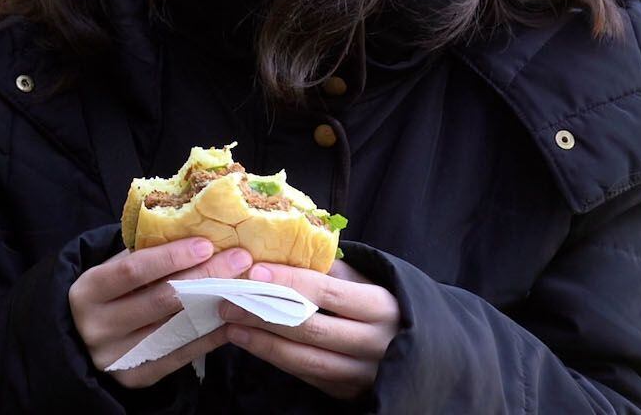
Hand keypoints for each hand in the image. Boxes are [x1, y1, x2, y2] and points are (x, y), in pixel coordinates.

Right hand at [69, 238, 253, 387]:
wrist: (81, 339)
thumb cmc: (106, 294)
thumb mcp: (109, 271)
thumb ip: (141, 257)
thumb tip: (196, 237)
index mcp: (86, 292)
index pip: (132, 271)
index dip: (171, 257)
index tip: (206, 244)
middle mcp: (97, 326)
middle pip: (161, 300)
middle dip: (204, 276)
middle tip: (239, 259)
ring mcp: (115, 356)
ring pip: (174, 328)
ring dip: (213, 305)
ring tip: (241, 286)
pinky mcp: (135, 377)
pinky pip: (179, 354)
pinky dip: (208, 336)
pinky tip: (228, 319)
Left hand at [220, 261, 399, 398]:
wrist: (414, 346)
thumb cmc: (378, 302)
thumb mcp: (365, 278)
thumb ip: (330, 267)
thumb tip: (281, 250)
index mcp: (382, 306)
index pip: (327, 292)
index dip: (288, 281)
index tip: (253, 271)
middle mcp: (376, 343)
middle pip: (310, 328)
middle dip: (263, 313)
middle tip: (227, 300)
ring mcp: (363, 372)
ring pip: (305, 358)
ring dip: (261, 341)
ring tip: (229, 324)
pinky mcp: (348, 391)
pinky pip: (305, 374)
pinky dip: (274, 357)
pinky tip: (249, 341)